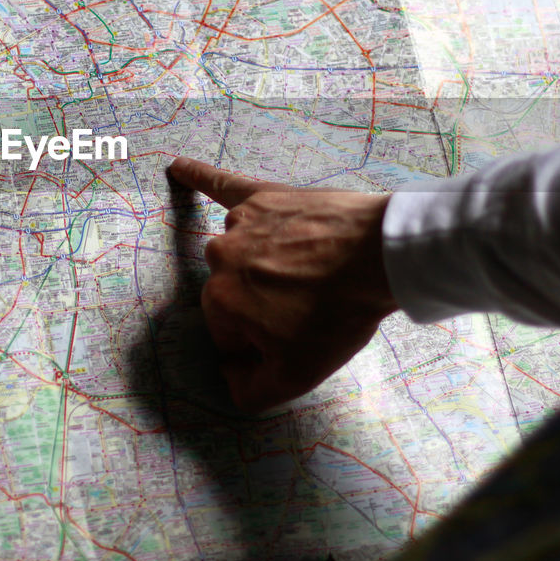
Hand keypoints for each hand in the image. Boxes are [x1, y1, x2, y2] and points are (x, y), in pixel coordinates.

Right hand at [167, 156, 396, 412]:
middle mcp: (221, 257)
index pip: (227, 334)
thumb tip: (230, 381)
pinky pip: (224, 186)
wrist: (380, 256)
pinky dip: (199, 177)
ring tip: (307, 271)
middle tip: (308, 308)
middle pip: (232, 292)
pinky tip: (179, 168)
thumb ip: (250, 392)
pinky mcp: (265, 197)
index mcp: (220, 301)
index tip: (292, 340)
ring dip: (264, 264)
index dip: (260, 344)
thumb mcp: (297, 375)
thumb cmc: (338, 314)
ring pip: (243, 254)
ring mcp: (242, 223)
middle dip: (261, 305)